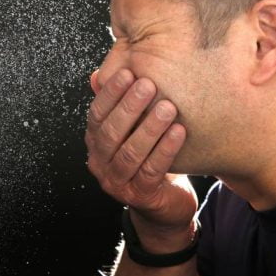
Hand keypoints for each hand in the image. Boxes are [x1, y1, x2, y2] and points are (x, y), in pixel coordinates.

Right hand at [85, 68, 197, 245]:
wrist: (163, 204)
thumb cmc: (148, 156)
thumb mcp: (133, 129)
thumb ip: (120, 103)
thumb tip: (104, 71)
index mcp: (95, 142)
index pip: (97, 114)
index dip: (111, 93)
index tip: (129, 72)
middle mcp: (100, 163)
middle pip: (111, 133)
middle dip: (130, 107)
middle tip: (149, 85)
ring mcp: (117, 183)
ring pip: (131, 153)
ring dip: (150, 128)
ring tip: (168, 107)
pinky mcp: (140, 196)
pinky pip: (151, 171)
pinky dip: (165, 150)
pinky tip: (179, 131)